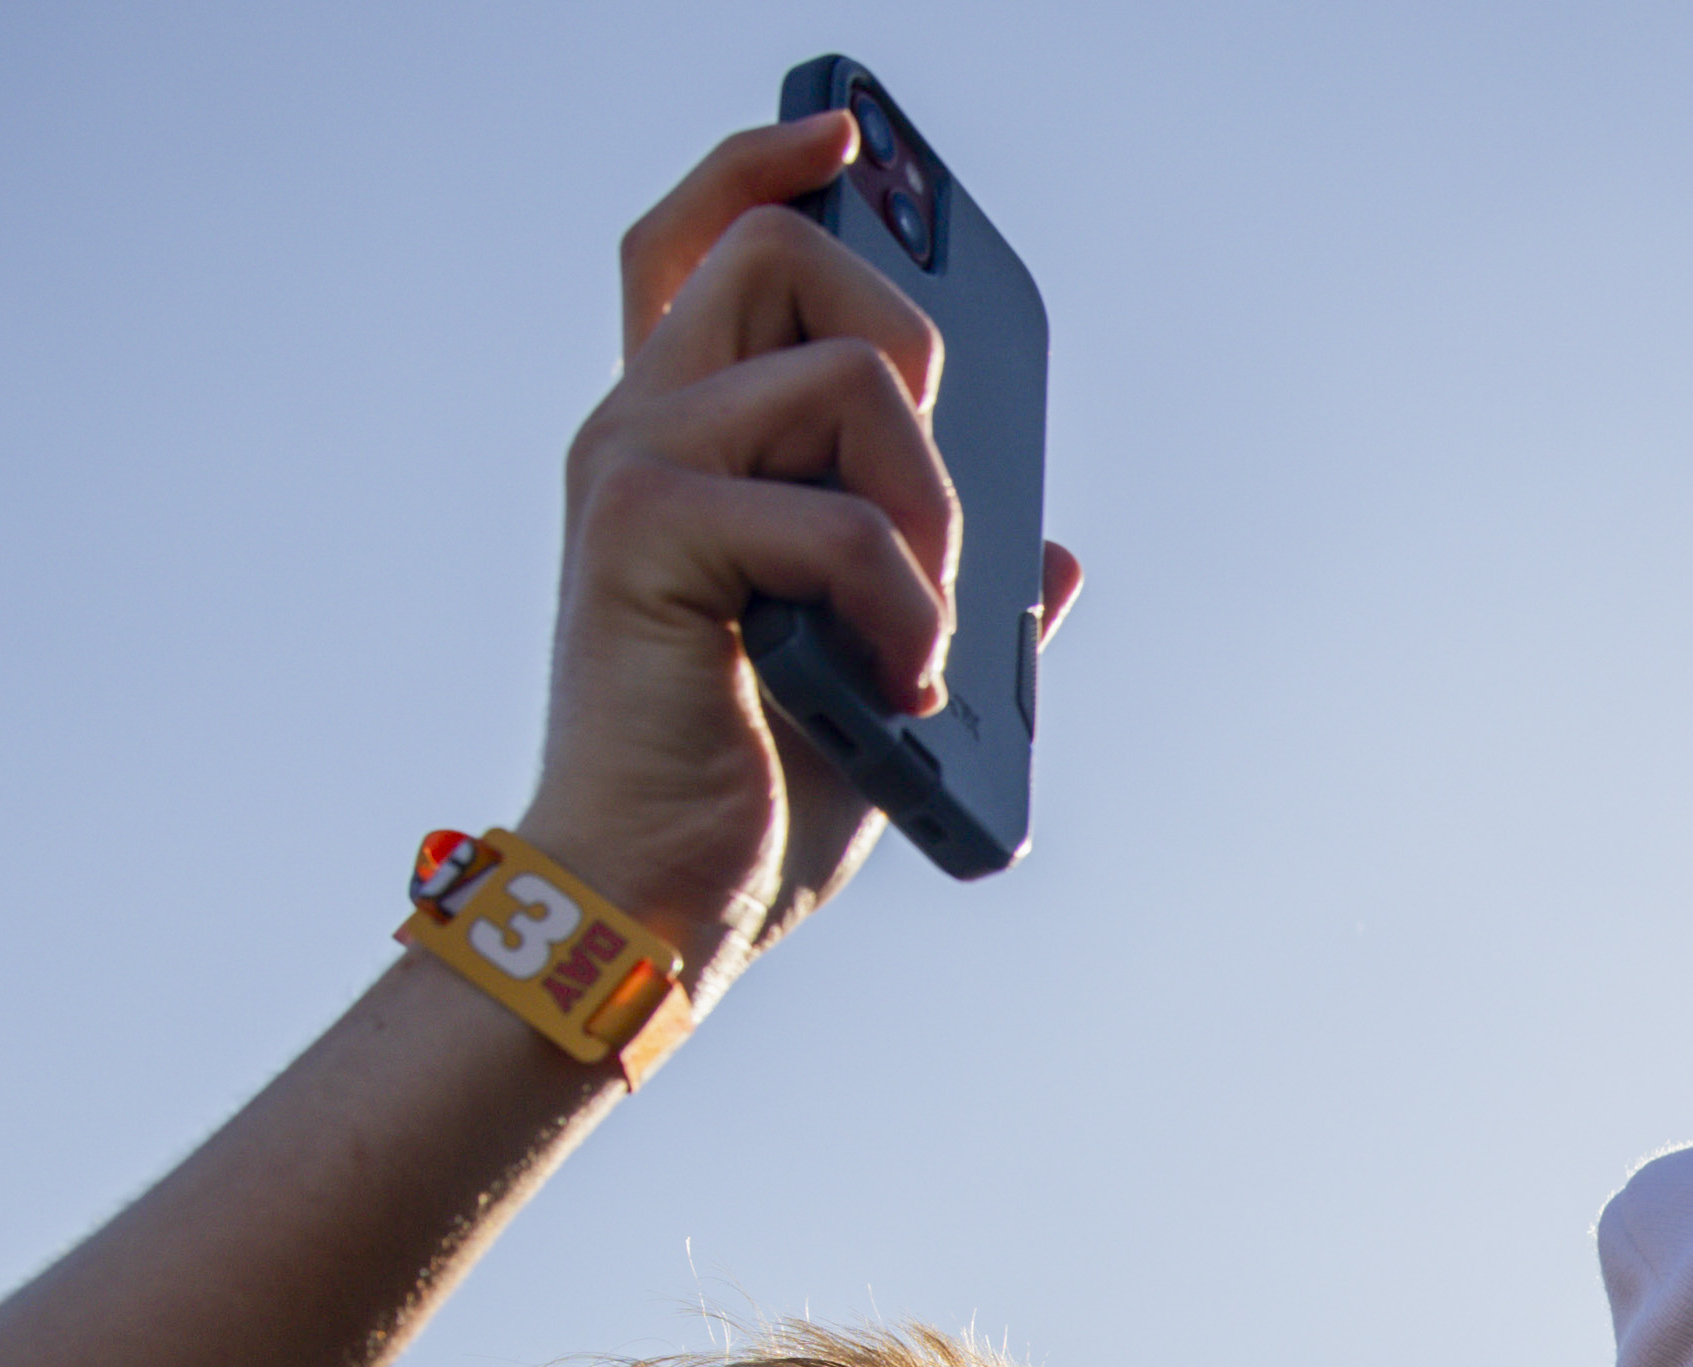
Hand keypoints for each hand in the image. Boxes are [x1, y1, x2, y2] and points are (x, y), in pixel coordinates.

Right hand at [523, 118, 1084, 995]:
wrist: (666, 904)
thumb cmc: (752, 797)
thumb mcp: (883, 674)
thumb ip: (945, 593)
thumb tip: (1055, 559)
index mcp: (686, 442)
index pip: (699, 240)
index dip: (765, 166)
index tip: (848, 137)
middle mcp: (642, 424)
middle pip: (784, 254)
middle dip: (909, 355)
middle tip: (919, 515)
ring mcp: (636, 466)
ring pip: (851, 375)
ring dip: (928, 512)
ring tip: (913, 633)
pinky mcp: (646, 529)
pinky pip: (840, 515)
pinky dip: (903, 606)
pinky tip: (894, 683)